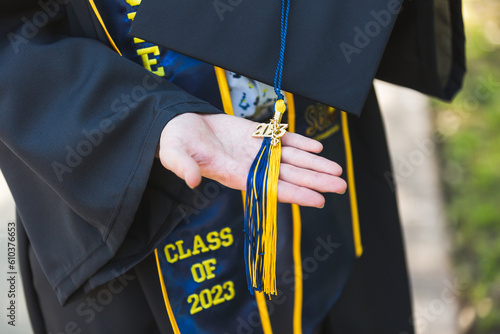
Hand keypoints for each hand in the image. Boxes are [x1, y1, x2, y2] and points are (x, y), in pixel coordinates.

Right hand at [158, 113, 346, 207]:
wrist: (179, 125)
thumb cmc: (174, 142)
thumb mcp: (173, 153)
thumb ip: (181, 166)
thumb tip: (190, 181)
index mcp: (235, 175)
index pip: (270, 188)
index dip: (295, 194)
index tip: (319, 200)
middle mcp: (251, 166)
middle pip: (289, 176)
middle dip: (315, 181)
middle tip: (342, 186)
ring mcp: (256, 151)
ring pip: (291, 159)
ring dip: (315, 163)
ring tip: (337, 170)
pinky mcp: (256, 135)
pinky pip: (282, 140)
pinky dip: (300, 142)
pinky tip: (317, 146)